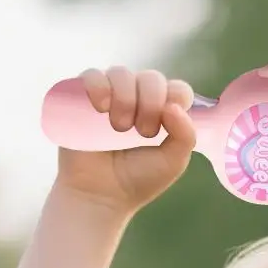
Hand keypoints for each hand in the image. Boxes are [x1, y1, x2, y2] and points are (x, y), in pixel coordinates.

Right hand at [54, 65, 197, 214]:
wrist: (99, 194)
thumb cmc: (137, 180)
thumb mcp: (172, 162)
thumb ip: (185, 135)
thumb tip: (173, 106)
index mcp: (162, 113)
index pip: (176, 88)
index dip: (174, 100)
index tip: (165, 125)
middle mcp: (137, 99)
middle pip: (152, 78)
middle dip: (150, 103)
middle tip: (142, 132)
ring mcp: (109, 95)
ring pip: (122, 73)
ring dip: (126, 99)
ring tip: (119, 128)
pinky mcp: (81, 96)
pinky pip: (92, 74)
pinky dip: (99, 86)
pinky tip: (100, 108)